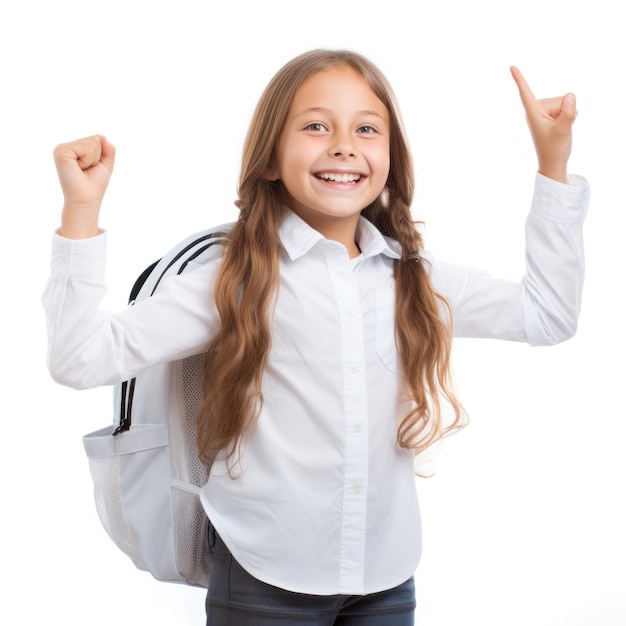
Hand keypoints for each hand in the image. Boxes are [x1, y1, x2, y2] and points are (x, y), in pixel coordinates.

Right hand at [53, 135, 114, 237]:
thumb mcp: (105, 164)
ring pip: (92, 143)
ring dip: (93, 160)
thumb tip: (103, 136)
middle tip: (87, 171)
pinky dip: (88, 160)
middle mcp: (65, 147)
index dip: (101, 157)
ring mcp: (61, 149)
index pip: (97, 140)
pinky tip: (79, 168)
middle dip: (98, 158)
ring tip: (83, 170)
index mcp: (74, 149)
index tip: (91, 169)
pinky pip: (86, 148)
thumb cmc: (94, 185)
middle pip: (95, 140)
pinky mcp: (61, 152)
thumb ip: (108, 149)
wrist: (86, 200)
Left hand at [510, 66, 575, 183]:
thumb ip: (567, 113)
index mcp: (533, 112)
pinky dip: (570, 115)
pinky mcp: (552, 113)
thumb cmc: (554, 149)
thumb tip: (570, 96)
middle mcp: (538, 109)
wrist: (554, 162)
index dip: (519, 79)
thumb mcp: (562, 131)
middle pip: (560, 98)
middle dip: (565, 111)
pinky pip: (568, 106)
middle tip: (557, 129)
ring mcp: (545, 111)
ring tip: (559, 129)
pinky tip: (563, 126)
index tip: (510, 67)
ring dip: (568, 114)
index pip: (525, 93)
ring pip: (566, 102)